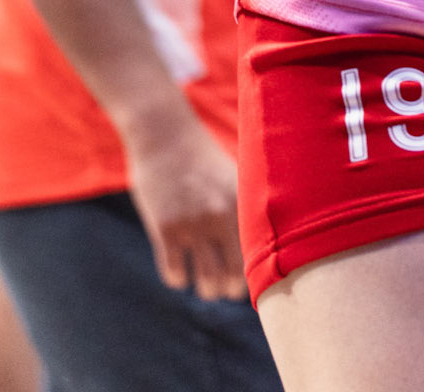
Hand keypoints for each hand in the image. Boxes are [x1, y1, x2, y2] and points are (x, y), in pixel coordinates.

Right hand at [124, 100, 246, 300]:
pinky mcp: (164, 228)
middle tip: (222, 288)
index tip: (247, 281)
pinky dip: (177, 278)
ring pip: (205, 280)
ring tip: (205, 285)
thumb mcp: (232, 176)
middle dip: (227, 288)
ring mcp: (191, 223)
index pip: (256, 256)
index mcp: (241, 203)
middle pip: (232, 276)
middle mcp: (220, 215)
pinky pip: (174, 272)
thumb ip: (244, 207)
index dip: (253, 277)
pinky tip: (179, 272)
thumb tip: (260, 244)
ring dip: (205, 289)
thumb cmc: (201, 158)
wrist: (164, 135)